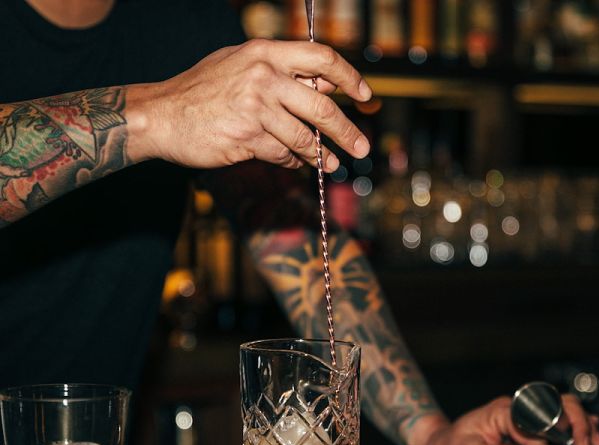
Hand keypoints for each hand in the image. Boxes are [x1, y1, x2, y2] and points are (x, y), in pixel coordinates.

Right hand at [130, 39, 371, 169]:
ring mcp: (255, 108)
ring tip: (332, 164)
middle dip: (346, 130)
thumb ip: (279, 71)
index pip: (322, 58)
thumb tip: (323, 83)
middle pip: (321, 104)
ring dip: (321, 155)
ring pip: (304, 136)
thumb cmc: (201, 91)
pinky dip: (293, 162)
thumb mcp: (239, 65)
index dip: (350, 77)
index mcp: (264, 52)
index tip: (365, 96)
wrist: (161, 115)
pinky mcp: (246, 138)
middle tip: (362, 146)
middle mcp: (263, 77)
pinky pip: (282, 154)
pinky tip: (297, 164)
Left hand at [422, 395, 598, 444]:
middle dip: (576, 427)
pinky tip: (589, 444)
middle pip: (556, 406)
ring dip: (583, 426)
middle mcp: (516, 411)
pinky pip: (557, 427)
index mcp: (501, 411)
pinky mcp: (527, 431)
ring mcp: (523, 419)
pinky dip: (576, 433)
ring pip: (562, 413)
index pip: (534, 429)